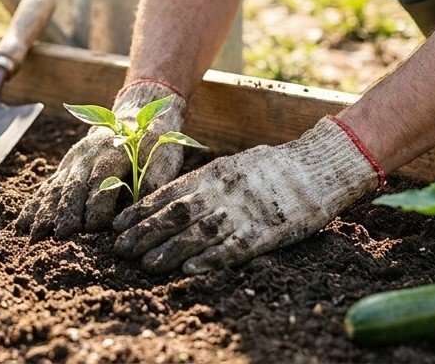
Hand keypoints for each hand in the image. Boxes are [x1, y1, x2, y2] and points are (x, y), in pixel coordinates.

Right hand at [15, 80, 186, 239]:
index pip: (102, 181)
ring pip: (56, 188)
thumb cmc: (152, 143)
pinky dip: (34, 205)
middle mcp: (87, 156)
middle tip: (61, 237)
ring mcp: (72, 162)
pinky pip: (46, 187)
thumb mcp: (162, 156)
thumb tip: (142, 205)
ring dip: (45, 212)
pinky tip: (23, 223)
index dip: (98, 205)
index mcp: (113, 153)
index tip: (94, 228)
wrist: (133, 117)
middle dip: (66, 212)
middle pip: (74, 186)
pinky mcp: (65, 167)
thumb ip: (153, 180)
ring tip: (36, 235)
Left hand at [112, 115, 381, 273]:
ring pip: (198, 232)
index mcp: (214, 174)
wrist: (316, 168)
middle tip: (120, 249)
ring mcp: (243, 212)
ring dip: (169, 250)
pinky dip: (210, 259)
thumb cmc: (273, 168)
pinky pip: (234, 248)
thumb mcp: (234, 165)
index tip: (118, 225)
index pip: (168, 193)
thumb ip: (206, 180)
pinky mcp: (265, 232)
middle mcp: (223, 192)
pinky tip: (189, 269)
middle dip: (145, 233)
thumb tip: (173, 196)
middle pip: (176, 214)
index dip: (140, 211)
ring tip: (145, 264)